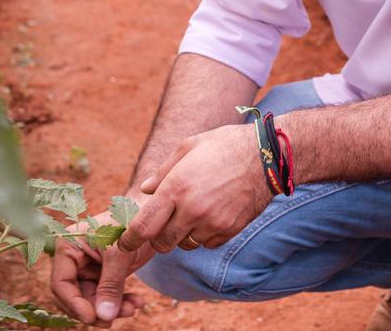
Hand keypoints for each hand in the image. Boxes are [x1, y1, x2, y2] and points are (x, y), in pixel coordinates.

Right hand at [50, 209, 153, 326]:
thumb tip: (103, 317)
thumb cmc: (132, 223)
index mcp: (68, 246)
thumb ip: (110, 285)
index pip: (61, 283)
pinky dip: (120, 303)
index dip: (75, 304)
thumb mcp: (120, 253)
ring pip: (92, 300)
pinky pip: (106, 296)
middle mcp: (74, 258)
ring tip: (133, 309)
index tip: (93, 318)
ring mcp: (89, 267)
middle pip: (75, 296)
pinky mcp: (104, 274)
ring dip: (111, 308)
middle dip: (96, 309)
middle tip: (113, 319)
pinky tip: (137, 303)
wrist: (153, 215)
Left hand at [118, 124, 270, 253]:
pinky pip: (206, 243)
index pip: (143, 227)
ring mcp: (212, 222)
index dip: (128, 240)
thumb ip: (163, 171)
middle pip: (161, 243)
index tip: (124, 242)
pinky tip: (211, 213)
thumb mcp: (189, 146)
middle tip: (164, 221)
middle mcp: (192, 209)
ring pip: (184, 245)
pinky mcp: (229, 230)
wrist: (265, 155)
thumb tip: (145, 190)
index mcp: (177, 187)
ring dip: (182, 235)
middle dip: (158, 236)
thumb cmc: (224, 145)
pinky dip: (203, 235)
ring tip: (193, 211)